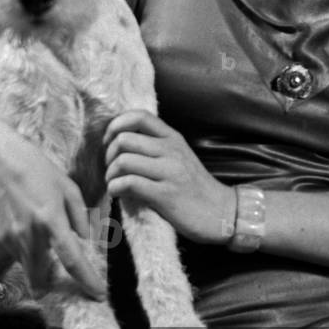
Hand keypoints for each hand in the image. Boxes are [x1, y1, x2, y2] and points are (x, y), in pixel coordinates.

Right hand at [0, 117, 106, 298]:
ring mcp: (7, 238)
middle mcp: (27, 234)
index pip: (72, 260)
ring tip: (35, 223)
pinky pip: (13, 250)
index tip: (98, 295)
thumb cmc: (34, 167)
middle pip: (42, 277)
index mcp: (50, 219)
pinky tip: (20, 218)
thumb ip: (79, 216)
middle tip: (61, 275)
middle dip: (52, 282)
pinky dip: (22, 244)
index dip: (87, 281)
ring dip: (36, 257)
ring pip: (27, 263)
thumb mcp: (66, 185)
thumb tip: (84, 240)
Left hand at [102, 110, 236, 244]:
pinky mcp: (165, 195)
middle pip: (124, 139)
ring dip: (110, 175)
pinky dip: (115, 188)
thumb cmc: (194, 187)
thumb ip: (156, 146)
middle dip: (108, 155)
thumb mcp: (179, 157)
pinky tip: (119, 194)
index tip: (109, 142)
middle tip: (110, 169)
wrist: (221, 213)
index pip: (139, 116)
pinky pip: (129, 183)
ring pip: (123, 160)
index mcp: (173, 138)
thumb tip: (119, 142)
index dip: (116, 125)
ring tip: (114, 184)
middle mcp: (171, 150)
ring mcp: (169, 172)